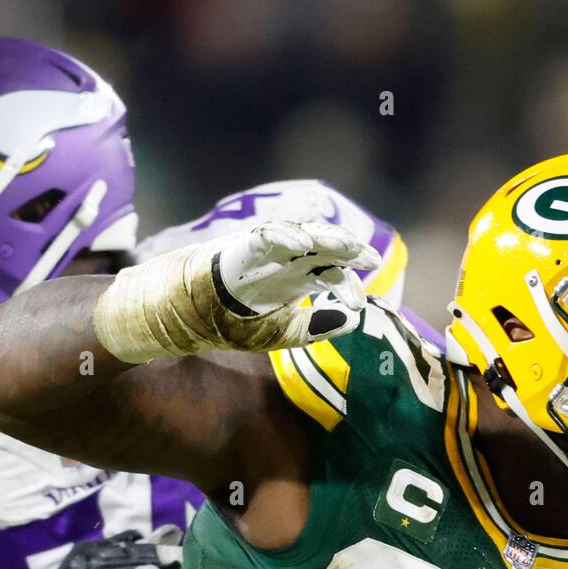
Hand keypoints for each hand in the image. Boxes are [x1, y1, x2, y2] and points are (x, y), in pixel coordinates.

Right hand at [210, 220, 380, 349]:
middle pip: (324, 249)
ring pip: (303, 235)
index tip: (361, 303)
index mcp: (298, 279)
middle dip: (349, 251)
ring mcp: (268, 251)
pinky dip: (284, 236)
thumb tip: (352, 321)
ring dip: (326, 238)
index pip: (330, 275)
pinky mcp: (245, 245)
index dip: (347, 285)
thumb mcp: (283, 333)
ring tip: (348, 244)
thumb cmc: (239, 322)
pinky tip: (303, 243)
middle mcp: (287, 261)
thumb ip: (316, 328)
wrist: (196, 316)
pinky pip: (267, 235)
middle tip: (371, 259)